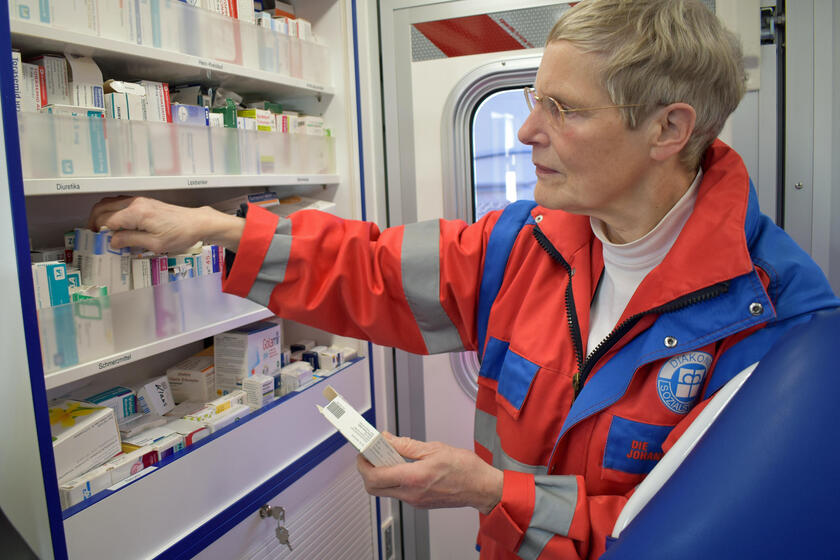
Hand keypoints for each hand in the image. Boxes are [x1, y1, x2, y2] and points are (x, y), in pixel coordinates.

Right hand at [87, 196, 244, 253]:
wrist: (197, 223)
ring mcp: (140, 201)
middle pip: (103, 207)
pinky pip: (120, 203)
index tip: (98, 242)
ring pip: (110, 203)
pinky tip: (116, 224)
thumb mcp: (154, 244)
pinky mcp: (144, 202)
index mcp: (136, 213)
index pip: (106, 220)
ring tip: (103, 230)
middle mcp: (136, 203)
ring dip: (102, 214)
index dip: (99, 232)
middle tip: (95, 235)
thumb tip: (112, 241)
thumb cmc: (180, 234)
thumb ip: (130, 241)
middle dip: (94, 221)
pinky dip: (112, 211)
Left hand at [357, 433, 502, 513]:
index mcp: (413, 479)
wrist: (481, 488)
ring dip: (380, 474)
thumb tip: (387, 439)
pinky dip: (393, 478)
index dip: (363, 463)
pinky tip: (400, 465)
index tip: (363, 450)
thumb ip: (406, 445)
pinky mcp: (419, 502)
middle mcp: (411, 494)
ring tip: (387, 455)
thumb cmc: (465, 469)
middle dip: (366, 470)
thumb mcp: (434, 449)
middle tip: (371, 453)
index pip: (374, 476)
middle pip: (373, 487)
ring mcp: (414, 501)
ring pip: (384, 490)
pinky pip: (397, 492)